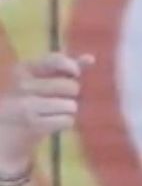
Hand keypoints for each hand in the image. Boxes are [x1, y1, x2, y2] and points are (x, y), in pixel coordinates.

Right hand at [0, 52, 91, 176]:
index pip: (56, 60)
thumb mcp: (40, 78)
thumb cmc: (30, 98)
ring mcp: (26, 105)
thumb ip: (64, 68)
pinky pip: (68, 121)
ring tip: (53, 111)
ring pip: (71, 105)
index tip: (75, 74)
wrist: (7, 127)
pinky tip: (51, 121)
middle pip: (71, 87)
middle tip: (58, 98)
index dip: (72, 67)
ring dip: (68, 110)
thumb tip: (90, 58)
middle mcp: (23, 84)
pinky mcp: (33, 124)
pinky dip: (65, 122)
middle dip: (72, 94)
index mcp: (24, 68)